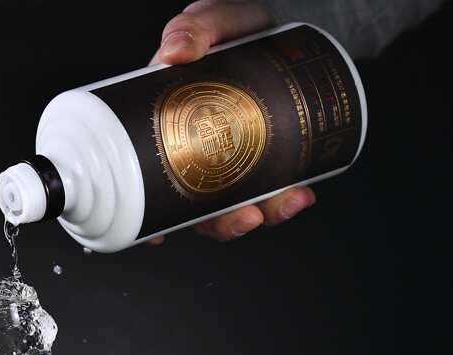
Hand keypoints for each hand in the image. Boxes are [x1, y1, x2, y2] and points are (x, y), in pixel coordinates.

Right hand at [146, 0, 315, 244]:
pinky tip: (302, 192)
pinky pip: (273, 190)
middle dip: (222, 222)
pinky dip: (287, 199)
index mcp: (170, 126)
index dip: (151, 214)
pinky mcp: (267, 159)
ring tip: (287, 202)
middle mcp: (197, 151)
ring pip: (239, 204)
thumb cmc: (239, 28)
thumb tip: (174, 52)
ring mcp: (234, 158)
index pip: (150, 177)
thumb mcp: (215, 21)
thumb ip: (194, 27)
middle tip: (245, 216)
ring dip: (263, 213)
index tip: (156, 235)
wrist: (285, 26)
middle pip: (198, 205)